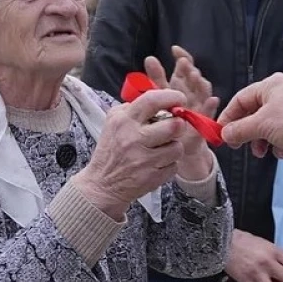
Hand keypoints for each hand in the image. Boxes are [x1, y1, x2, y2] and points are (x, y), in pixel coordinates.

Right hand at [73, 89, 187, 220]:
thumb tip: (162, 99)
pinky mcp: (152, 177)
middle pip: (173, 125)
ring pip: (177, 147)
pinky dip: (169, 164)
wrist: (102, 185)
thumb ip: (134, 107)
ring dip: (173, 147)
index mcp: (123, 121)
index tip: (180, 98)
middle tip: (174, 127)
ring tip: (161, 148)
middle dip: (178, 125)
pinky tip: (157, 163)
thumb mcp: (114, 122)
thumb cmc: (111, 150)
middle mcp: (133, 139)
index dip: (172, 96)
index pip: (152, 100)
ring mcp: (143, 160)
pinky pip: (174, 165)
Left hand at [144, 46, 218, 180]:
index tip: (174, 50)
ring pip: (203, 91)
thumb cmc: (167, 117)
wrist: (173, 143)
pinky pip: (209, 112)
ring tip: (195, 76)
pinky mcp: (203, 120)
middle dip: (190, 68)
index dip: (182, 56)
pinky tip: (212, 100)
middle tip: (183, 63)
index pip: (185, 66)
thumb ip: (156, 77)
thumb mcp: (159, 96)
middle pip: (194, 76)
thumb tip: (149, 57)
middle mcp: (192, 92)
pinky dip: (212, 106)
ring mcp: (199, 105)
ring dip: (201, 83)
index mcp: (182, 84)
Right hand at [217, 73, 282, 164]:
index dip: (229, 117)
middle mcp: (280, 94)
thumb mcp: (261, 125)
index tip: (220, 133)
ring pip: (265, 127)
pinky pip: (279, 135)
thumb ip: (239, 130)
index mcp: (271, 85)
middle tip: (238, 145)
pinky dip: (278, 145)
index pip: (240, 99)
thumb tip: (224, 134)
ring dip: (262, 142)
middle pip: (252, 114)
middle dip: (247, 133)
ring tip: (263, 151)